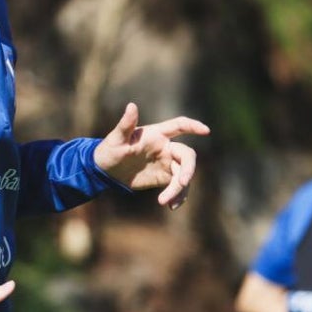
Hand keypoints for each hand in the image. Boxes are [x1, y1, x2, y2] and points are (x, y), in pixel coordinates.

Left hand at [93, 103, 209, 208]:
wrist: (106, 172)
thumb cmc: (109, 150)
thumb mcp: (116, 139)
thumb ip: (126, 124)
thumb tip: (131, 106)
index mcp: (157, 134)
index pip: (179, 126)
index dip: (193, 126)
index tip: (205, 131)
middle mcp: (166, 147)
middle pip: (187, 155)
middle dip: (188, 169)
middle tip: (182, 183)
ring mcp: (167, 163)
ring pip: (183, 174)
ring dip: (179, 188)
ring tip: (166, 202)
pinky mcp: (165, 177)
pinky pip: (178, 186)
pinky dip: (177, 196)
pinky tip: (170, 205)